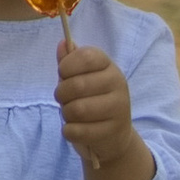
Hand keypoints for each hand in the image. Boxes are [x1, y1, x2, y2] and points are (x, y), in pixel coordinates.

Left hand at [56, 39, 153, 179]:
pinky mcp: (112, 131)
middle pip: (77, 85)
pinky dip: (68, 131)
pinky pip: (76, 131)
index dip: (67, 66)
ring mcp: (118, 108)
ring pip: (76, 110)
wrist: (113, 135)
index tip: (63, 73)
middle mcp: (118, 84)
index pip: (86, 56)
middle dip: (61, 94)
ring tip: (71, 114)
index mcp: (109, 66)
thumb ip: (70, 62)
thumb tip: (62, 44)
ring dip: (65, 113)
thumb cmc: (92, 100)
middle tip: (63, 99)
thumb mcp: (82, 78)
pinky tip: (75, 128)